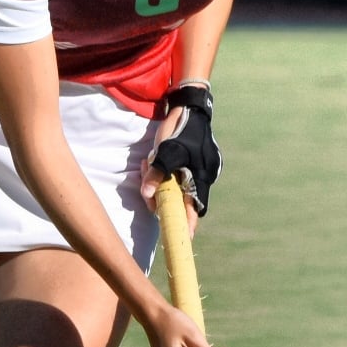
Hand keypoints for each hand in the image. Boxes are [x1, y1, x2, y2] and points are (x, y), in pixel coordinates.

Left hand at [142, 84, 221, 216]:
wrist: (188, 107)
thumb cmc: (180, 130)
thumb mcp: (166, 151)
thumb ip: (157, 174)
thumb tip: (147, 195)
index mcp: (200, 178)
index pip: (194, 209)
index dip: (187, 225)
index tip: (181, 239)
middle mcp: (200, 177)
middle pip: (179, 200)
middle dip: (160, 197)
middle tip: (147, 190)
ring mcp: (194, 171)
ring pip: (173, 187)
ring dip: (157, 182)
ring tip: (147, 165)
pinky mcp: (187, 164)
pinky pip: (172, 176)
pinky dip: (160, 173)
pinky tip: (150, 162)